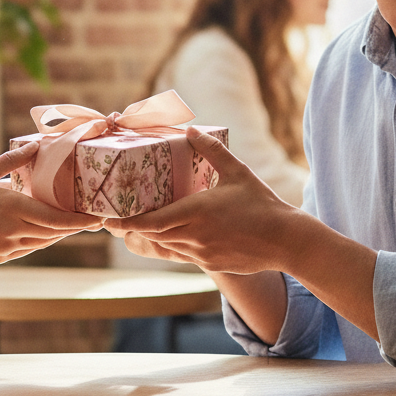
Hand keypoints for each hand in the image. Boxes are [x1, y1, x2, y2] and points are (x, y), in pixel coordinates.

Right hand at [0, 142, 102, 263]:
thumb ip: (10, 162)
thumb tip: (35, 146)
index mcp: (11, 208)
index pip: (55, 218)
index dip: (79, 221)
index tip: (97, 218)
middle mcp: (14, 230)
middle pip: (54, 232)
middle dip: (76, 227)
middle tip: (96, 220)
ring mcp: (7, 247)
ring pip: (43, 242)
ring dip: (60, 234)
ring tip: (75, 225)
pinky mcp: (0, 257)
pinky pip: (29, 248)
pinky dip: (42, 240)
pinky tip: (47, 232)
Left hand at [102, 127, 303, 274]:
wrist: (286, 241)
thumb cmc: (262, 203)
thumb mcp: (237, 172)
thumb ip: (212, 151)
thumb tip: (191, 131)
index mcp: (196, 212)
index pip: (152, 222)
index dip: (128, 223)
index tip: (108, 220)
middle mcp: (194, 235)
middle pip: (153, 235)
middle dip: (133, 229)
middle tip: (113, 221)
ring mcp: (202, 253)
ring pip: (166, 246)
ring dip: (152, 237)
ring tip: (135, 227)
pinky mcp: (211, 264)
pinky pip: (182, 255)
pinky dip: (172, 245)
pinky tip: (170, 236)